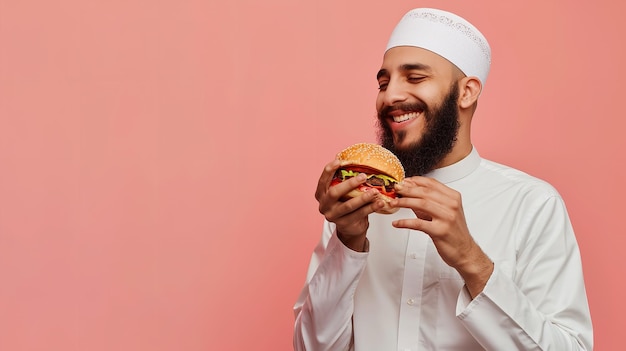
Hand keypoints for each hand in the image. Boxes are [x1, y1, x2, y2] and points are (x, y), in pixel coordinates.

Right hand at [315, 159, 384, 250]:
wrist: (349, 226)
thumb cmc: (346, 202)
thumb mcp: (342, 191)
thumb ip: (343, 179)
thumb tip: (352, 159)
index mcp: (320, 194)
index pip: (322, 180)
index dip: (329, 170)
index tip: (339, 161)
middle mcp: (324, 205)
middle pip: (334, 193)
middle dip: (349, 184)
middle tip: (363, 176)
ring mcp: (333, 216)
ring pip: (348, 205)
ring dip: (363, 198)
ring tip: (375, 192)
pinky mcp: (343, 224)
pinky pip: (359, 214)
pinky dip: (370, 208)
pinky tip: (379, 203)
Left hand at [390, 176, 492, 296]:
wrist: (465, 251)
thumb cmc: (453, 231)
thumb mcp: (444, 212)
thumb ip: (428, 201)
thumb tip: (409, 191)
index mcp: (453, 197)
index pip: (432, 183)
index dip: (415, 181)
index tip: (403, 181)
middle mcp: (452, 205)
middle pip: (425, 192)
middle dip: (407, 189)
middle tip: (395, 189)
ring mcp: (447, 218)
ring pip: (421, 204)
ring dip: (404, 202)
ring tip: (393, 203)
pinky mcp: (440, 231)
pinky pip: (418, 224)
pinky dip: (405, 222)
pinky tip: (397, 223)